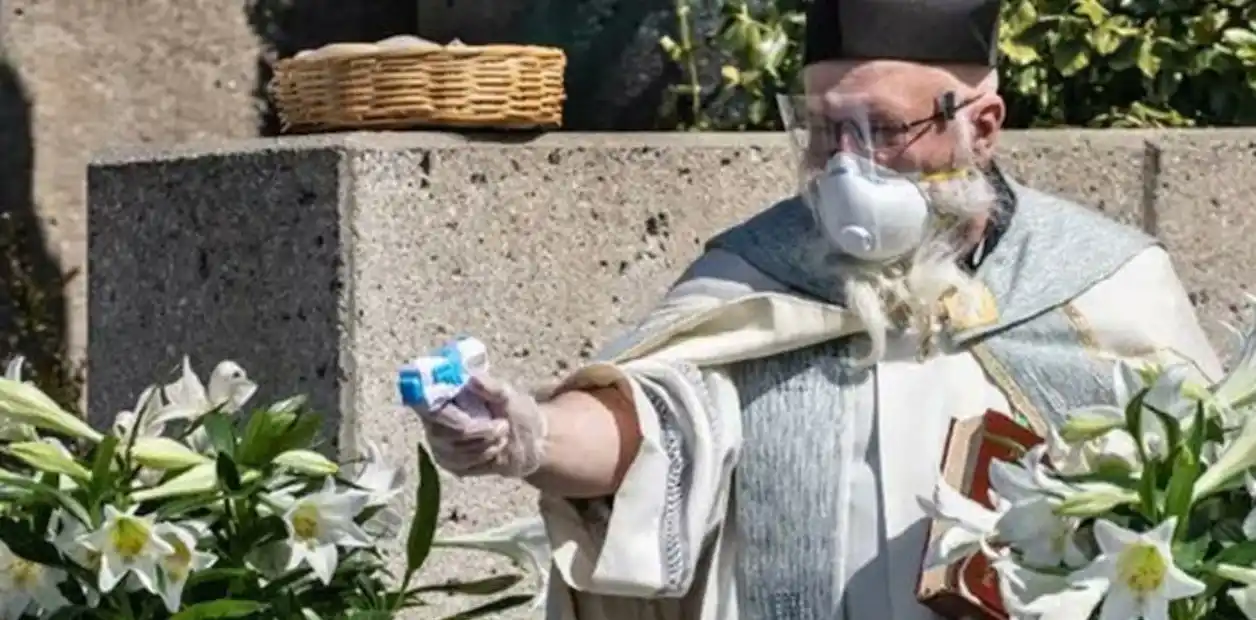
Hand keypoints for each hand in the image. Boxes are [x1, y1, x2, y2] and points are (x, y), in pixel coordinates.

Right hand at [418, 373, 547, 478]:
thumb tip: (472, 379)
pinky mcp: (448, 462)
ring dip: (485, 444)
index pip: (424, 403)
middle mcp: (434, 420)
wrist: (527, 441)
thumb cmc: (512, 412)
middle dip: (477, 431)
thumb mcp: (508, 396)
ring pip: (454, 451)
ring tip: (502, 434)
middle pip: (443, 432)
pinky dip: (483, 456)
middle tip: (502, 425)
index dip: (440, 410)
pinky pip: (461, 465)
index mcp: (443, 396)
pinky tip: (495, 447)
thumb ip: (492, 387)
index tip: (469, 415)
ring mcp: (438, 443)